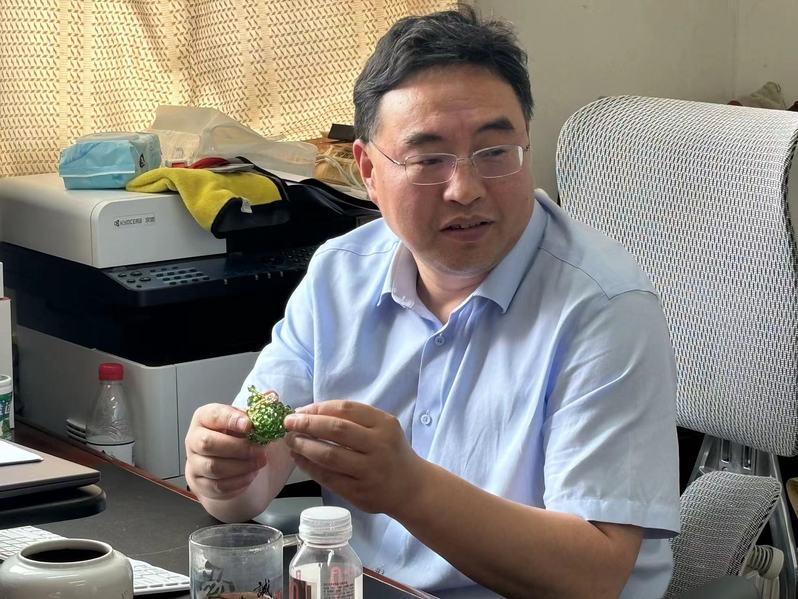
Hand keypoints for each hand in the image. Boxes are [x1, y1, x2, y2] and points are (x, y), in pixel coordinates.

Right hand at [184, 403, 269, 500]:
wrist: (224, 459)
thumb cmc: (235, 435)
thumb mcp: (244, 419)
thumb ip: (258, 408)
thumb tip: (272, 396)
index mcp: (204, 418)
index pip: (213, 415)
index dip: (231, 419)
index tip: (249, 425)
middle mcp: (194, 439)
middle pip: (208, 444)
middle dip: (238, 448)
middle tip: (259, 449)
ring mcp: (194, 463)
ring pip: (214, 467)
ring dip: (242, 466)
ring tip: (260, 462)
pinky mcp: (200, 483)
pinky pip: (218, 486)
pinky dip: (238, 481)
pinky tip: (251, 474)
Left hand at [283, 401, 423, 515]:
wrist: (411, 488)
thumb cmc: (390, 452)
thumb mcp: (382, 428)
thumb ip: (354, 420)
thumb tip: (309, 413)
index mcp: (384, 424)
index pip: (346, 409)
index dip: (319, 408)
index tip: (300, 410)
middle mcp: (378, 446)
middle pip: (336, 430)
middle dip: (307, 424)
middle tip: (288, 423)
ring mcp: (369, 471)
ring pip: (329, 455)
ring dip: (304, 446)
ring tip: (290, 441)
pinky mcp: (359, 492)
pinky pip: (328, 477)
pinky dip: (309, 467)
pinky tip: (299, 459)